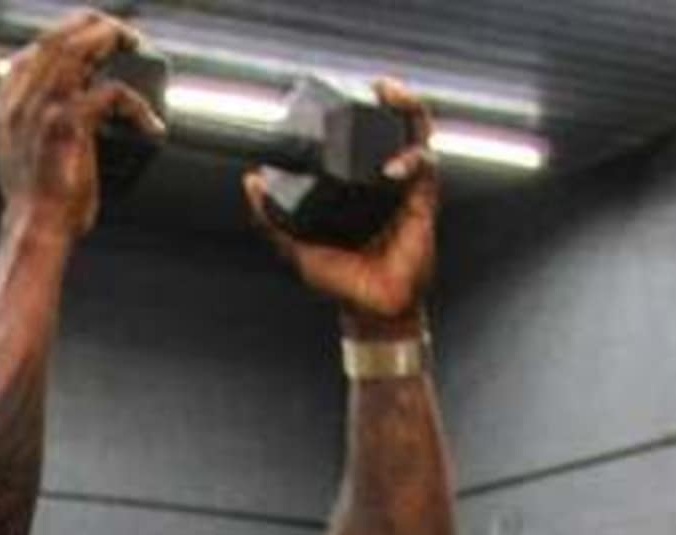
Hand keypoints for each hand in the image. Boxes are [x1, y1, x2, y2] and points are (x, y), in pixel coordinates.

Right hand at [0, 13, 159, 240]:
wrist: (34, 231)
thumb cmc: (37, 201)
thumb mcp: (20, 154)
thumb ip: (29, 122)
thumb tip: (55, 106)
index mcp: (8, 103)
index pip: (34, 48)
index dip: (67, 33)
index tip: (94, 39)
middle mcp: (22, 98)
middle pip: (57, 36)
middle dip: (95, 25)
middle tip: (124, 37)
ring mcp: (43, 108)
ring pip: (79, 48)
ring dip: (113, 40)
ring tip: (136, 47)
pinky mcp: (68, 125)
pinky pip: (111, 93)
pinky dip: (137, 106)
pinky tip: (151, 125)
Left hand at [249, 81, 438, 324]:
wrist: (371, 308)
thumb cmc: (341, 280)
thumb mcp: (296, 244)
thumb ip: (272, 215)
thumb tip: (251, 181)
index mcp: (355, 182)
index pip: (361, 134)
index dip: (359, 107)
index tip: (346, 89)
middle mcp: (382, 177)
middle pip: (393, 123)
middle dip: (392, 96)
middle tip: (379, 85)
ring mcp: (405, 186)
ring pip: (415, 133)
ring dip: (407, 109)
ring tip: (392, 97)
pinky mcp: (423, 200)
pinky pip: (424, 166)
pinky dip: (410, 159)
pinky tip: (391, 169)